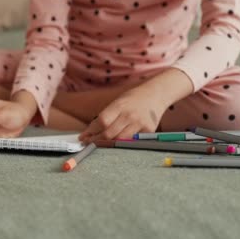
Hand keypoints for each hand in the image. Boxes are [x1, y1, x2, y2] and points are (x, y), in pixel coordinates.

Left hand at [78, 68, 193, 142]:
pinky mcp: (148, 131)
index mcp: (120, 105)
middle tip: (88, 142)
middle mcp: (130, 115)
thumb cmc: (134, 98)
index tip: (83, 136)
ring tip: (98, 144)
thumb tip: (91, 130)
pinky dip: (122, 143)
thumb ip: (108, 115)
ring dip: (107, 144)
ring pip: (119, 140)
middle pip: (109, 133)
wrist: (156, 94)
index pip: (101, 121)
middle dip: (96, 140)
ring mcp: (140, 124)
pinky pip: (132, 141)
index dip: (90, 131)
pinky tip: (115, 144)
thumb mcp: (119, 101)